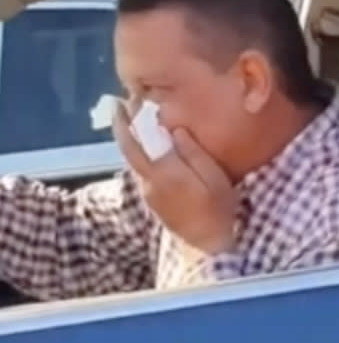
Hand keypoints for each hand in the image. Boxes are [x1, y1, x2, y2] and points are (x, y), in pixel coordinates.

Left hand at [113, 103, 237, 255]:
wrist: (208, 244)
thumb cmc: (217, 208)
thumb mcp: (213, 178)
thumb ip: (193, 153)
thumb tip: (176, 129)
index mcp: (164, 172)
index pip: (138, 140)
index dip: (131, 118)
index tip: (129, 98)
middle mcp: (149, 181)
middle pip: (127, 149)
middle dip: (121, 125)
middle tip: (118, 104)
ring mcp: (148, 192)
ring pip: (132, 160)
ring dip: (129, 138)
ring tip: (130, 119)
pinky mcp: (151, 201)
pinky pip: (140, 170)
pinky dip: (138, 153)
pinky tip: (146, 146)